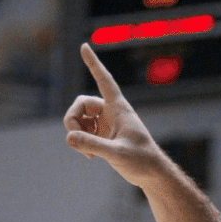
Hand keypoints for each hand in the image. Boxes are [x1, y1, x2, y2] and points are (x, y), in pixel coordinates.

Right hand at [63, 43, 164, 185]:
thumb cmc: (142, 161)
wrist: (152, 175)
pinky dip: (80, 142)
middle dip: (72, 120)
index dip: (94, 63)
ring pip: (79, 119)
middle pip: (80, 104)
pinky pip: (82, 132)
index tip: (84, 46)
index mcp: (119, 108)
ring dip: (76, 133)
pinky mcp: (103, 136)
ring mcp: (106, 124)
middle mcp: (111, 112)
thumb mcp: (116, 153)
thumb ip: (92, 145)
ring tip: (88, 153)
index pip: (104, 80)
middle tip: (74, 138)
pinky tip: (91, 156)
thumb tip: (68, 137)